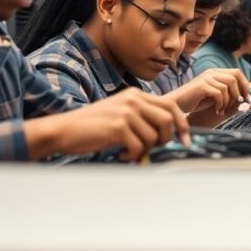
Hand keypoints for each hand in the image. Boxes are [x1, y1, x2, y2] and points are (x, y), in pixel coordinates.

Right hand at [25, 88, 189, 161]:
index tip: (186, 140)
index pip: (171, 106)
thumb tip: (167, 135)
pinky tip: (120, 154)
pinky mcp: (118, 126)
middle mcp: (133, 99)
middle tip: (151, 149)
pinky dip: (132, 155)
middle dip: (165, 140)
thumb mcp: (120, 113)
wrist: (64, 129)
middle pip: (167, 121)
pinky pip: (139, 146)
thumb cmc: (92, 126)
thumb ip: (142, 118)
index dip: (182, 124)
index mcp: (136, 95)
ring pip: (153, 137)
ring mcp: (126, 111)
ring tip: (128, 152)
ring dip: (144, 150)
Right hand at [166, 68, 250, 114]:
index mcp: (216, 73)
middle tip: (238, 105)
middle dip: (239, 92)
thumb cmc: (196, 103)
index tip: (247, 99)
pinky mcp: (201, 86)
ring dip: (229, 101)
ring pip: (227, 86)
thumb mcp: (218, 101)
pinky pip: (219, 93)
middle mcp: (211, 73)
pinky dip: (221, 103)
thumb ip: (233, 101)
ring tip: (223, 110)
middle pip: (234, 77)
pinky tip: (217, 110)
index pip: (237, 72)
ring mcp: (206, 78)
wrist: (176, 105)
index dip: (245, 85)